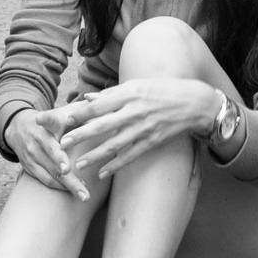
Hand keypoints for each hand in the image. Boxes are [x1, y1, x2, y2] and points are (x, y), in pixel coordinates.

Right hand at [6, 106, 90, 199]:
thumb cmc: (51, 119)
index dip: (46, 120)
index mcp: (47, 122)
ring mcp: (32, 154)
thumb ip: (80, 110)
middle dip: (66, 171)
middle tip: (83, 185)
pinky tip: (73, 192)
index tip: (47, 124)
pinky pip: (45, 179)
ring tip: (84, 196)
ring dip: (68, 186)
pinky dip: (60, 187)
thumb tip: (101, 105)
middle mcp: (37, 138)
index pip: (47, 119)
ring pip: (51, 172)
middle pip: (53, 154)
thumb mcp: (61, 111)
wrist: (18, 126)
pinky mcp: (28, 166)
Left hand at [57, 79, 215, 178]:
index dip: (81, 114)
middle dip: (81, 136)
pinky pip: (131, 155)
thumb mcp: (138, 85)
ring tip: (78, 165)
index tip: (64, 121)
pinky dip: (117, 165)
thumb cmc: (164, 90)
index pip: (100, 105)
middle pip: (103, 125)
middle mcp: (135, 111)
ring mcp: (145, 128)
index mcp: (130, 94)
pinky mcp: (153, 141)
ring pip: (115, 144)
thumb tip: (87, 99)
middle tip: (63, 144)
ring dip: (95, 156)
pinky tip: (103, 173)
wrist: (194, 102)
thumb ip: (111, 94)